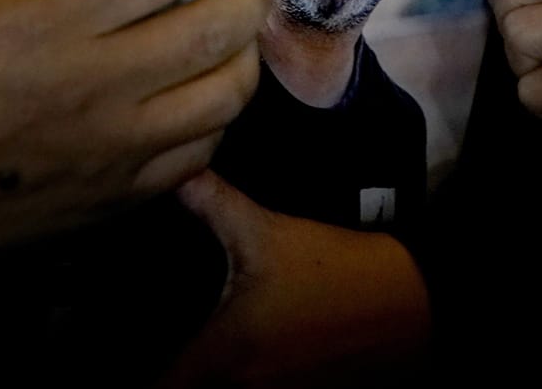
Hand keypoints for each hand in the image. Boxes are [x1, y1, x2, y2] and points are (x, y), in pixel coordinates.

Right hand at [0, 0, 272, 254]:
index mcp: (45, 21)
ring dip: (246, 57)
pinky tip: (202, 99)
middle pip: (216, 30)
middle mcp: (94, 84)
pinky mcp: (111, 197)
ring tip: (241, 30)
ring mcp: (111, 147)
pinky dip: (216, 123)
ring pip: (221, 99)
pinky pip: (196, 159)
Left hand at [164, 172, 430, 387]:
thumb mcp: (267, 232)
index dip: (147, 371)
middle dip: (178, 368)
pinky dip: (244, 377)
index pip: (164, 386)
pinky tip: (246, 350)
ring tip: (201, 342)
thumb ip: (214, 204)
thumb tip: (176, 173)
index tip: (135, 344)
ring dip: (210, 374)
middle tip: (167, 335)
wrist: (407, 303)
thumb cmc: (331, 270)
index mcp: (224, 358)